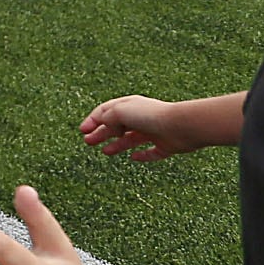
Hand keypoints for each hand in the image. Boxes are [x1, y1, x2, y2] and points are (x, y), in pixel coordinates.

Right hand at [80, 94, 207, 160]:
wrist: (181, 126)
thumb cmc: (150, 116)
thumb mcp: (120, 112)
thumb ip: (107, 117)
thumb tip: (103, 126)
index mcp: (130, 105)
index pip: (107, 111)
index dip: (93, 120)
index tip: (82, 130)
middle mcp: (141, 118)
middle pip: (117, 126)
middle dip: (101, 133)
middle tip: (88, 142)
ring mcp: (154, 132)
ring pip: (131, 139)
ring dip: (117, 145)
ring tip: (105, 152)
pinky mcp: (166, 146)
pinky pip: (151, 152)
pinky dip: (142, 156)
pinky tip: (134, 158)